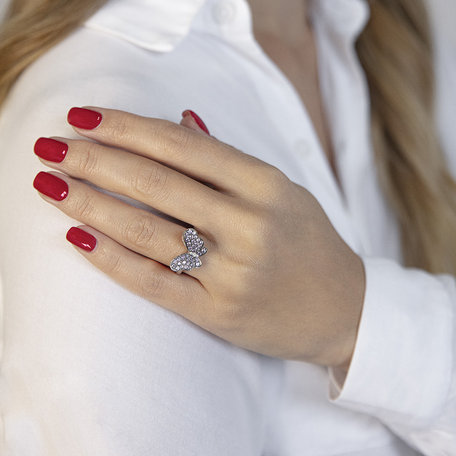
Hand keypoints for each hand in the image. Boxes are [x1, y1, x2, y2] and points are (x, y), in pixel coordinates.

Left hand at [32, 106, 365, 367]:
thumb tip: (181, 122)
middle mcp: (250, 225)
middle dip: (96, 160)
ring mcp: (234, 271)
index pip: (183, 145)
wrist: (344, 308)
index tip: (85, 118)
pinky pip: (155, 282)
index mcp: (266, 185)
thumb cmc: (309, 244)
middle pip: (157, 182)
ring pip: (147, 230)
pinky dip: (111, 259)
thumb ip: (229, 160)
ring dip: (91, 204)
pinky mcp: (219, 312)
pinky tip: (78, 238)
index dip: (128, 127)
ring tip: (52, 185)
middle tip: (52, 147)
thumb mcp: (281, 192)